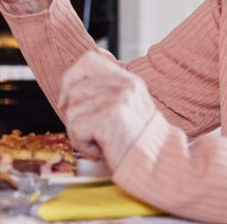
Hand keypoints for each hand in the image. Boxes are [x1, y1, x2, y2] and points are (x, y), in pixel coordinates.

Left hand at [58, 51, 157, 165]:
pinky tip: (101, 150)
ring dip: (79, 133)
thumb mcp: (126, 109)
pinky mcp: (109, 117)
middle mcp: (124, 85)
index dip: (71, 78)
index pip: (88, 60)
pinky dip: (83, 144)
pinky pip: (76, 127)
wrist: (160, 165)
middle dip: (74, 115)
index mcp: (128, 80)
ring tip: (101, 143)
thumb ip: (103, 95)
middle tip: (92, 133)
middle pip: (74, 90)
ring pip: (72, 110)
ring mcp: (117, 99)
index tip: (67, 100)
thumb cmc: (139, 144)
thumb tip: (66, 96)